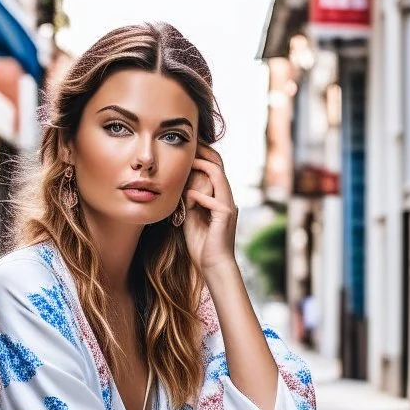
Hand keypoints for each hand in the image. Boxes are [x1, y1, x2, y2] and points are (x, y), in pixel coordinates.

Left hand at [181, 143, 238, 275]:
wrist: (213, 266)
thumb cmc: (202, 245)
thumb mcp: (192, 217)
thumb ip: (190, 202)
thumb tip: (181, 188)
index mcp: (220, 199)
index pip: (215, 170)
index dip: (203, 156)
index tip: (189, 148)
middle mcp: (227, 199)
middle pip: (219, 167)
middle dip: (205, 153)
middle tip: (190, 144)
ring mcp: (228, 207)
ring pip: (219, 177)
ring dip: (203, 167)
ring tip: (190, 160)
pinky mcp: (225, 217)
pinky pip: (213, 200)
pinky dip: (199, 196)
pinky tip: (189, 197)